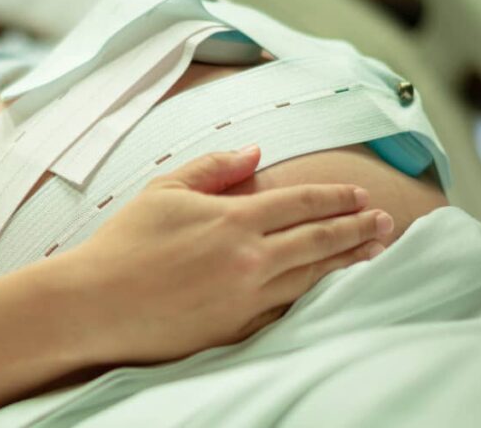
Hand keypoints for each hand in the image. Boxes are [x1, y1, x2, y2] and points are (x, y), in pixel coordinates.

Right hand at [59, 145, 392, 363]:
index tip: (358, 195)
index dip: (335, 198)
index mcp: (233, 218)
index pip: (301, 203)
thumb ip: (215, 168)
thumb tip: (256, 152)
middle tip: (385, 223)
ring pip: (312, 277)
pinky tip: (329, 289)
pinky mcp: (237, 328)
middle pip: (319, 240)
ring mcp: (247, 297)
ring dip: (347, 262)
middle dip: (356, 228)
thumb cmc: (124, 243)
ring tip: (374, 252)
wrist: (96, 303)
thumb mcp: (165, 190)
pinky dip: (314, 296)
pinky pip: (288, 309)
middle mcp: (250, 258)